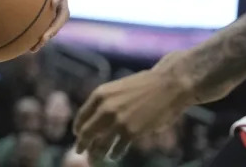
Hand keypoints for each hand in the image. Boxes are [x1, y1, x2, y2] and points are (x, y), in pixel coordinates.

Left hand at [21, 0, 69, 51]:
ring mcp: (53, 2)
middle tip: (44, 36)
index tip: (54, 2)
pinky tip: (15, 45)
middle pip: (63, 12)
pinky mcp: (43, 8)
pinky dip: (29, 34)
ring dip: (44, 36)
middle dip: (55, 26)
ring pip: (53, 23)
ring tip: (32, 49)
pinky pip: (38, 22)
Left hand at [73, 53, 193, 158]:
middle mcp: (105, 108)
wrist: (168, 85)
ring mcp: (118, 121)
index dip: (78, 128)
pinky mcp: (131, 132)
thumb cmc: (144, 85)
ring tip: (94, 159)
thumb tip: (95, 119)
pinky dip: (114, 154)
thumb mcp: (117, 88)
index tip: (78, 135)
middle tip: (79, 151)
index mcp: (100, 95)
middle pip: (87, 133)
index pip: (81, 117)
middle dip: (82, 144)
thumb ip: (105, 102)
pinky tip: (114, 155)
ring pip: (100, 145)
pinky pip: (117, 149)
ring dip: (96, 154)